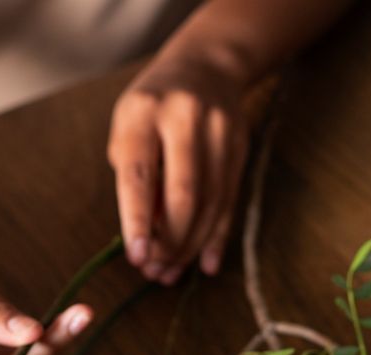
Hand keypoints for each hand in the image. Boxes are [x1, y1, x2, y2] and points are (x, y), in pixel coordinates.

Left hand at [108, 56, 248, 283]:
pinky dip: (216, 236)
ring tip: (170, 272)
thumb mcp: (130, 128)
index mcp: (144, 112)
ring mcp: (219, 131)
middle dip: (170, 241)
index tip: (136, 257)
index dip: (138, 221)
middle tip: (154, 270)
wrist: (205, 66)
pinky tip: (205, 263)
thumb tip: (150, 238)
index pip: (140, 175)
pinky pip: (229, 201)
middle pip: (183, 194)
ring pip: (210, 203)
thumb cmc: (153, 107)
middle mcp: (184, 118)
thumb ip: (136, 178)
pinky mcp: (240, 146)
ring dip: (190, 245)